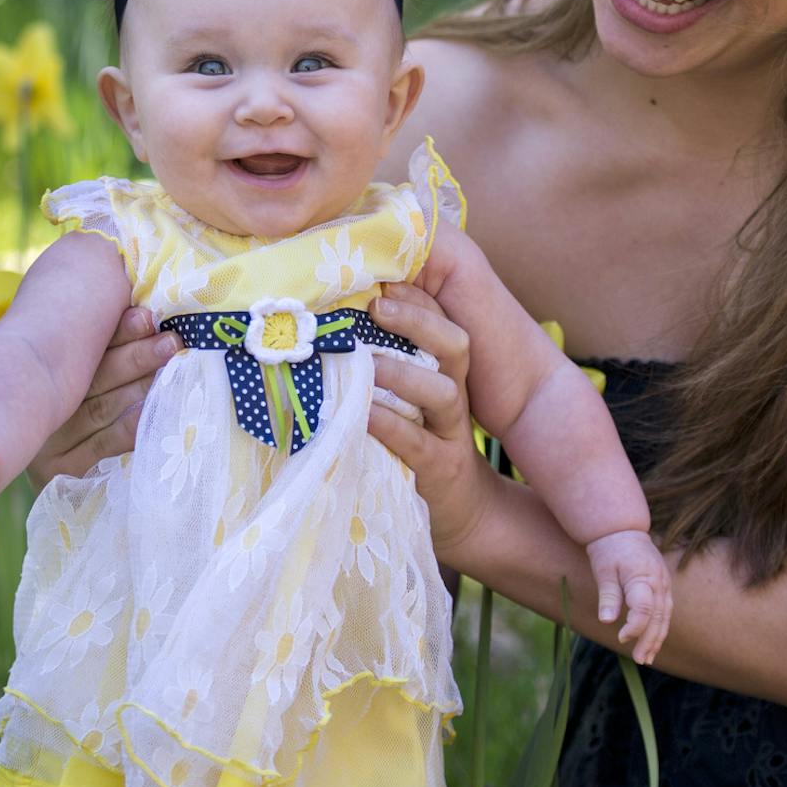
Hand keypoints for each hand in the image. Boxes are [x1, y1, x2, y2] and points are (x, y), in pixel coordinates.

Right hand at [24, 306, 176, 485]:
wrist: (57, 484)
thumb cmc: (85, 410)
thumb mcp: (89, 374)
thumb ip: (107, 347)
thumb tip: (149, 313)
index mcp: (44, 374)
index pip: (84, 349)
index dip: (119, 333)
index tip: (148, 317)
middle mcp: (43, 407)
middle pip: (95, 378)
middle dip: (137, 357)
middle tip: (170, 342)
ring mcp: (50, 442)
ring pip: (102, 409)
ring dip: (140, 388)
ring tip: (171, 370)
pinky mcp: (62, 473)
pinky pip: (104, 447)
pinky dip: (131, 427)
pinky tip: (153, 411)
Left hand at [364, 282, 495, 559]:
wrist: (460, 510)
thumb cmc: (417, 441)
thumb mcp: (406, 398)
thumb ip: (380, 364)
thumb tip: (326, 326)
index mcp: (444, 371)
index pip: (441, 321)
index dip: (417, 297)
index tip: (382, 277)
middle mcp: (454, 394)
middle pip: (454, 345)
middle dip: (420, 321)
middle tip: (378, 305)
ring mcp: (451, 432)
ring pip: (444, 392)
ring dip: (404, 373)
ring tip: (367, 362)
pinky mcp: (440, 468)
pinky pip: (418, 442)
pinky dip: (390, 425)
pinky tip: (364, 415)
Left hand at [587, 529, 671, 664]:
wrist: (623, 530)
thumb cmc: (609, 550)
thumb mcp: (603, 570)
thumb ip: (608, 595)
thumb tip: (606, 621)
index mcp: (643, 576)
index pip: (644, 608)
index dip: (635, 627)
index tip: (621, 638)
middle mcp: (658, 582)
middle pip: (658, 617)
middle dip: (649, 640)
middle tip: (640, 660)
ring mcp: (664, 584)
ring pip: (665, 617)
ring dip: (657, 638)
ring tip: (647, 658)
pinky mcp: (664, 587)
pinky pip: (665, 611)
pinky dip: (659, 628)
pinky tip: (651, 642)